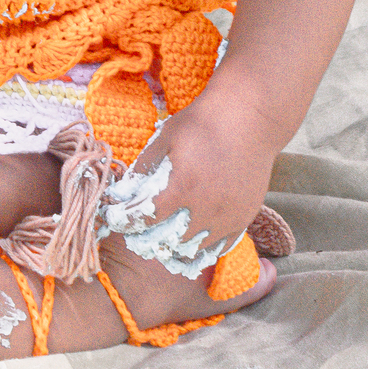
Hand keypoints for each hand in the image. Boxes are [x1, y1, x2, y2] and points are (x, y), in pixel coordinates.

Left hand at [92, 89, 280, 331]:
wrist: (249, 117)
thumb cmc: (204, 123)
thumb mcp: (167, 136)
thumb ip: (147, 164)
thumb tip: (130, 185)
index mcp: (182, 188)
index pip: (146, 217)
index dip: (128, 221)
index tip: (118, 219)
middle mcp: (206, 209)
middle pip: (170, 240)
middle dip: (150, 239)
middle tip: (139, 234)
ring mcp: (228, 217)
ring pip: (196, 249)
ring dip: (176, 249)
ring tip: (164, 245)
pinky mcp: (245, 217)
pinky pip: (222, 247)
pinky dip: (205, 251)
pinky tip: (194, 247)